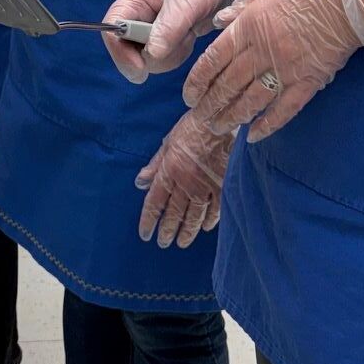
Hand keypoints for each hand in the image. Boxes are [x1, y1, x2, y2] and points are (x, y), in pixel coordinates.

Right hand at [101, 0, 244, 83]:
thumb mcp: (187, 3)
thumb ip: (168, 28)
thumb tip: (151, 55)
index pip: (112, 27)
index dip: (120, 51)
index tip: (141, 68)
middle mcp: (136, 14)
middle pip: (124, 48)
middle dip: (150, 55)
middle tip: (175, 47)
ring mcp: (147, 29)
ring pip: (143, 58)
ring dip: (167, 55)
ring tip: (186, 36)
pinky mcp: (160, 40)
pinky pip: (160, 60)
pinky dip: (175, 55)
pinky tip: (188, 38)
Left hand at [135, 112, 231, 248]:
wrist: (220, 119)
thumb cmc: (192, 127)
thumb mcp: (168, 142)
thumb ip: (154, 165)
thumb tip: (140, 183)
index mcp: (169, 171)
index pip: (154, 202)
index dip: (148, 220)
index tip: (145, 234)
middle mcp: (185, 182)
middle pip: (174, 213)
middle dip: (167, 230)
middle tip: (164, 243)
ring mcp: (205, 186)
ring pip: (194, 216)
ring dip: (187, 231)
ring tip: (181, 243)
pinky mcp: (223, 186)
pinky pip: (215, 209)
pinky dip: (209, 220)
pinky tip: (205, 227)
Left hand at [183, 0, 363, 141]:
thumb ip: (244, 6)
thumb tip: (220, 22)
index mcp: (251, 25)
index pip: (214, 58)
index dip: (199, 80)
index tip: (189, 95)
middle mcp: (263, 51)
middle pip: (229, 84)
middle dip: (211, 104)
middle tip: (199, 119)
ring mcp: (286, 69)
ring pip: (252, 100)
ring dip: (232, 116)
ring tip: (220, 128)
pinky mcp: (309, 81)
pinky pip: (284, 109)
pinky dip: (268, 124)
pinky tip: (254, 135)